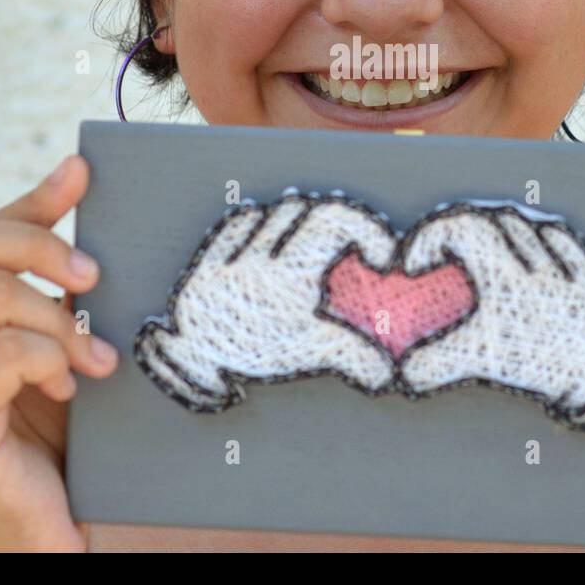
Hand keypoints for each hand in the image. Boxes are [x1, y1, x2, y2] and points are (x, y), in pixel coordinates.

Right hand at [0, 155, 118, 551]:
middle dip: (39, 244)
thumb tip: (88, 197)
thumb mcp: (60, 343)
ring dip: (63, 324)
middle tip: (95, 277)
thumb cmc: (54, 433)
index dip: (29, 200)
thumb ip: (61, 288)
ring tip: (95, 364)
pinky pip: (4, 353)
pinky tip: (68, 390)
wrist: (41, 527)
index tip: (83, 172)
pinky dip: (51, 360)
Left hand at [136, 194, 398, 407]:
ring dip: (298, 221)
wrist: (197, 366)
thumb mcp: (310, 353)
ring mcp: (234, 253)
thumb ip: (353, 356)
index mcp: (290, 275)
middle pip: (306, 212)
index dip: (366, 229)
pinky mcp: (210, 258)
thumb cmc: (255, 357)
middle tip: (347, 246)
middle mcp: (262, 255)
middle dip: (334, 224)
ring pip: (272, 214)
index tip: (378, 255)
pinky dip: (259, 222)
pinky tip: (269, 235)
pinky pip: (237, 222)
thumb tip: (388, 372)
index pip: (335, 223)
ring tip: (312, 240)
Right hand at [398, 205, 584, 429]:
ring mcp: (562, 261)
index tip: (417, 266)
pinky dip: (538, 240)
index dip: (428, 238)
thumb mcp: (482, 359)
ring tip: (480, 255)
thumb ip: (436, 362)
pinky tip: (531, 252)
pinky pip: (560, 238)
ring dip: (494, 233)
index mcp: (502, 270)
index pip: (457, 227)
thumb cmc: (541, 361)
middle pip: (488, 220)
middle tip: (444, 258)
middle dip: (458, 234)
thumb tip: (404, 370)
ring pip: (524, 225)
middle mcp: (532, 255)